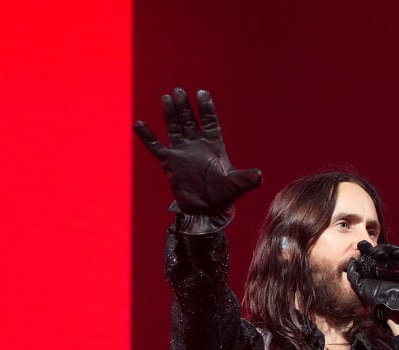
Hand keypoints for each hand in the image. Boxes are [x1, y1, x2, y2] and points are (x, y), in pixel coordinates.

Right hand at [133, 88, 261, 230]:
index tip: (201, 93)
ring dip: (170, 114)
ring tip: (166, 98)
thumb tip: (259, 176)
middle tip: (179, 90)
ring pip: (174, 128)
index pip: (209, 122)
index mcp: (214, 145)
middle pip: (189, 120)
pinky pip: (156, 147)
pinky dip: (147, 136)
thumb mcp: (237, 185)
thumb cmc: (223, 196)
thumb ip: (246, 178)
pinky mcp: (170, 163)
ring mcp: (182, 152)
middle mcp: (197, 145)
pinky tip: (139, 123)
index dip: (206, 108)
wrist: (206, 210)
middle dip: (185, 107)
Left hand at [346, 241, 398, 315]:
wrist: (391, 305)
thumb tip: (351, 260)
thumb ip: (353, 273)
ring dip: (388, 249)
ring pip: (395, 252)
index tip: (361, 245)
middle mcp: (388, 267)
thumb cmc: (377, 297)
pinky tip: (393, 252)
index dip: (367, 248)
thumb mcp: (360, 285)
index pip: (373, 254)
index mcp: (377, 270)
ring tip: (380, 252)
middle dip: (378, 249)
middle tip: (373, 251)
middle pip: (384, 252)